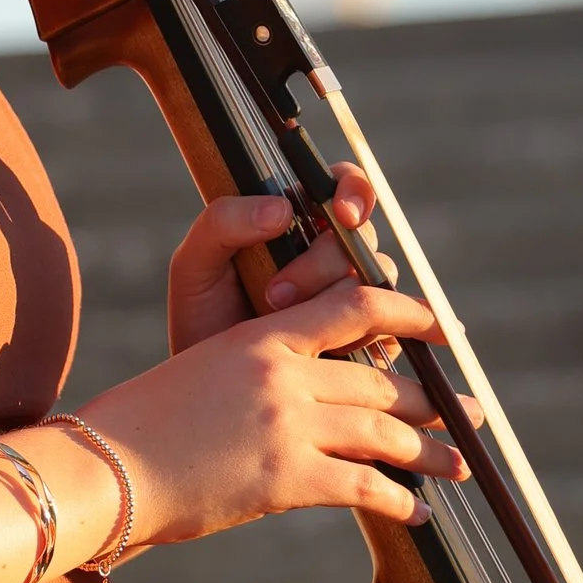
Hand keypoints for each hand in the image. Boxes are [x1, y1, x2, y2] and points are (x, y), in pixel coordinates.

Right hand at [81, 276, 466, 548]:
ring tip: (459, 466)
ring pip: (385, 433)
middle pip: (380, 381)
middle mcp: (283, 374)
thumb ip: (259, 374)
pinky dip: (401, 501)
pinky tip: (420, 512)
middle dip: (431, 402)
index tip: (442, 331)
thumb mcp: (204, 370)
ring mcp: (287, 425)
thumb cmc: (142, 423)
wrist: (106, 467)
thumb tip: (305, 391)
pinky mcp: (286, 479)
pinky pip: (365, 486)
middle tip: (468, 413)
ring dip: (431, 453)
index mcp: (263, 336)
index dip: (408, 316)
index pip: (354, 308)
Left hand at [166, 168, 389, 351]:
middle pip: (361, 239)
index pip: (341, 186)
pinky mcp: (366, 339)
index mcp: (296, 222)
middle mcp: (329, 256)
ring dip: (333, 304)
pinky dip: (357, 336)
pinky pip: (386, 329)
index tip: (342, 213)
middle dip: (322, 265)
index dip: (354, 192)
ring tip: (280, 325)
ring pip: (376, 283)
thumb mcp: (196, 265)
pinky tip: (321, 350)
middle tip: (275, 294)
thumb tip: (282, 209)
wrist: (209, 396)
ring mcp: (351, 298)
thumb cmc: (201, 321)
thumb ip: (223, 221)